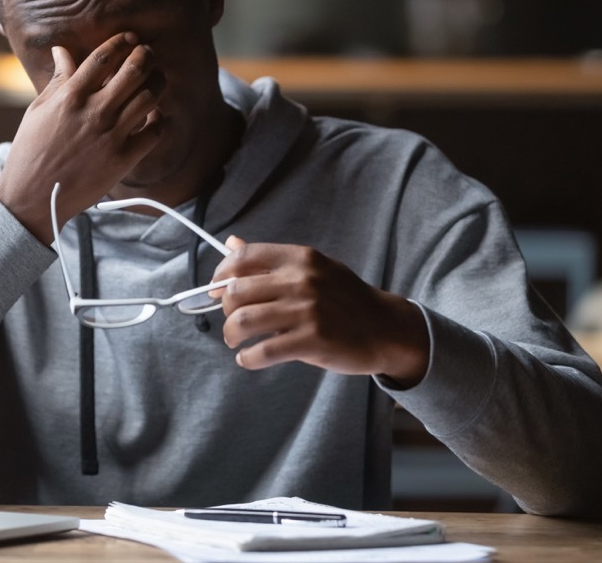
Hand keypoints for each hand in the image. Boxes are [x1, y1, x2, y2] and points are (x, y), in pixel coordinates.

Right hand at [0, 32, 165, 243]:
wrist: (34, 197)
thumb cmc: (32, 151)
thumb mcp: (38, 110)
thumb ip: (58, 80)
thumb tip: (62, 51)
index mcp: (70, 96)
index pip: (104, 57)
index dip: (122, 42)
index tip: (130, 38)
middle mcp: (94, 113)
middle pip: (134, 70)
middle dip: (146, 55)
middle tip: (147, 54)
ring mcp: (111, 136)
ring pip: (150, 97)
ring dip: (158, 82)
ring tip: (156, 80)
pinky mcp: (123, 160)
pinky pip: (155, 132)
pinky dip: (160, 120)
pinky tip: (155, 115)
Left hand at [212, 237, 429, 385]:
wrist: (386, 328)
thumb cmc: (346, 298)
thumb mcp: (314, 268)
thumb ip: (271, 259)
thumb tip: (232, 243)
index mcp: (300, 258)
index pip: (244, 258)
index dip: (220, 274)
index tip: (215, 288)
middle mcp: (301, 281)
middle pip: (236, 292)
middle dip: (225, 309)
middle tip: (231, 321)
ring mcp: (306, 311)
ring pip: (243, 321)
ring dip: (231, 334)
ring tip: (235, 341)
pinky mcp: (312, 341)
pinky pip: (263, 351)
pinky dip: (248, 359)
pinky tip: (248, 359)